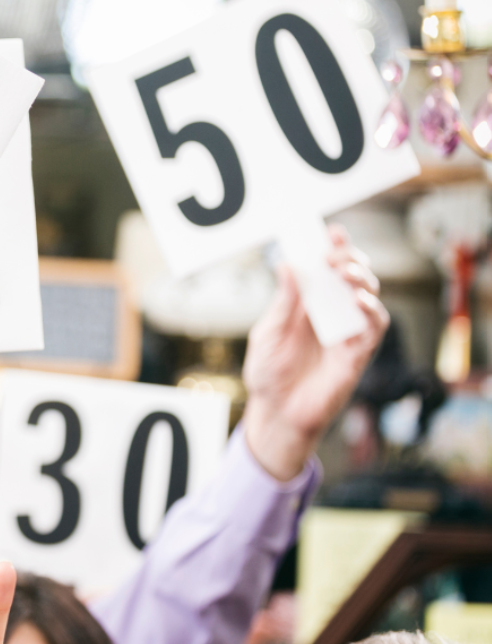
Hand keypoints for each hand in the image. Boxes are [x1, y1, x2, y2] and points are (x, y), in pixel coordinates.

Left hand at [241, 224, 388, 480]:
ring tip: (346, 273)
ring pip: (368, 297)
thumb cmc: (268, 372)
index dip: (333, 250)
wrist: (275, 412)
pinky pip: (375, 328)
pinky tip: (360, 301)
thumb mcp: (268, 332)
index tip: (333, 231)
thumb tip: (289, 265)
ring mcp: (346, 333)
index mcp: (308, 305)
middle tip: (335, 255)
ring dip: (362, 281)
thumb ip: (283, 302)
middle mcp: (331, 315)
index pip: (326, 271)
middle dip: (349, 260)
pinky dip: (372, 311)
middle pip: (352, 278)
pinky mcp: (357, 354)